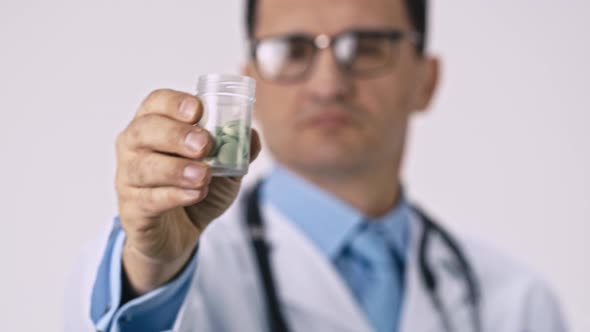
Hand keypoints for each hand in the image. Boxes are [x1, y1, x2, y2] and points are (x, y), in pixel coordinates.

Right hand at [115, 89, 260, 293]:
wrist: (179, 234)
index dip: (174, 102)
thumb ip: (238, 150)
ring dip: (176, 169)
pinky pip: (148, 199)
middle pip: (145, 130)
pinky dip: (174, 195)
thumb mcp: (224, 167)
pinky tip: (195, 194)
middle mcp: (135, 146)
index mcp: (156, 125)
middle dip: (175, 134)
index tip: (198, 110)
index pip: (156, 102)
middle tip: (203, 145)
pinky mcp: (132, 209)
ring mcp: (128, 177)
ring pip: (144, 166)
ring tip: (203, 175)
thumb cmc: (195, 188)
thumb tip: (251, 135)